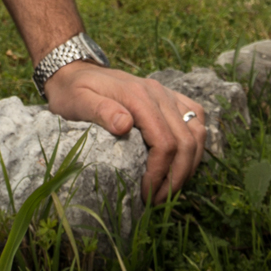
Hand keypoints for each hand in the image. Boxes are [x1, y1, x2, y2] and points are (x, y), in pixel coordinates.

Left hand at [43, 63, 207, 201]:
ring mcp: (167, 94)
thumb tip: (125, 125)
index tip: (146, 194)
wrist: (77, 70)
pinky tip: (183, 160)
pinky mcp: (170, 97)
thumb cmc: (73, 91)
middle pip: (186, 141)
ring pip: (197, 131)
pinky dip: (196, 141)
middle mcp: (159, 93)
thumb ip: (100, 110)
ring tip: (171, 187)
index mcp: (138, 97)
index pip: (164, 142)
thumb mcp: (78, 101)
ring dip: (190, 163)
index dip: (160, 174)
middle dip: (177, 176)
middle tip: (158, 200)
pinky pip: (196, 117)